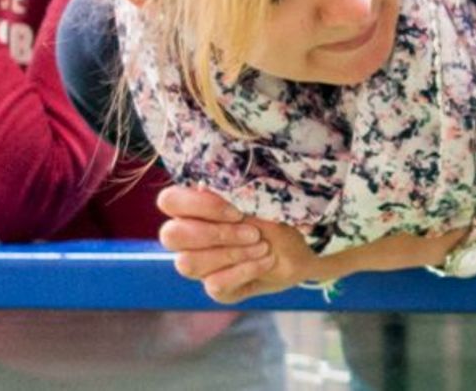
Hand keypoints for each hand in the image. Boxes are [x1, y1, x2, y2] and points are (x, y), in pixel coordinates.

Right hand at [155, 186, 317, 303]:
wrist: (306, 249)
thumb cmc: (278, 218)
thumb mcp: (262, 203)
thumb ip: (235, 196)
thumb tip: (207, 187)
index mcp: (196, 209)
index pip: (169, 201)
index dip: (198, 206)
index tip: (236, 211)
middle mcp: (190, 238)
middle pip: (171, 235)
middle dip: (216, 234)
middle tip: (253, 234)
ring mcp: (201, 265)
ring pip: (188, 263)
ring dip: (232, 253)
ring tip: (263, 247)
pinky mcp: (217, 288)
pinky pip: (214, 284)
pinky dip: (245, 270)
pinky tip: (266, 261)